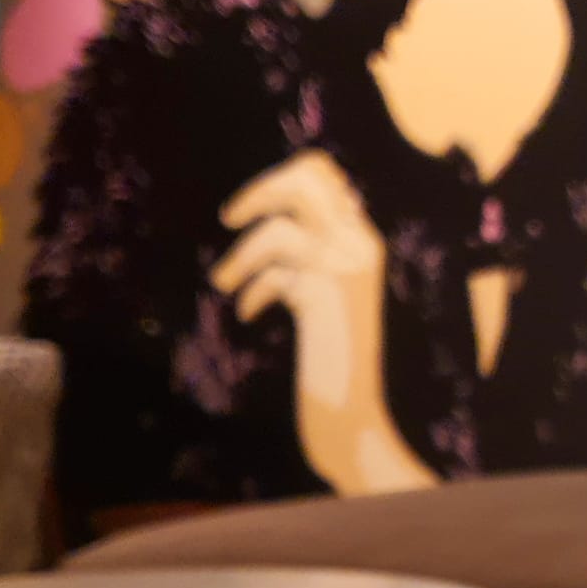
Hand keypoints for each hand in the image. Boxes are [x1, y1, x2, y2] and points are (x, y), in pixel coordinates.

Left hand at [212, 151, 432, 493]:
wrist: (352, 412)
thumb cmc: (331, 362)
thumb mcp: (320, 299)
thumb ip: (305, 261)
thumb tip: (266, 221)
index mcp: (363, 243)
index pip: (327, 175)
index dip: (284, 177)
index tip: (251, 210)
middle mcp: (361, 245)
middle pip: (308, 178)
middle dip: (260, 191)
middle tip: (229, 219)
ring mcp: (347, 265)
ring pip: (282, 225)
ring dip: (242, 254)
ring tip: (223, 283)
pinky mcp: (328, 289)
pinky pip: (275, 264)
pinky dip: (253, 286)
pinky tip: (247, 313)